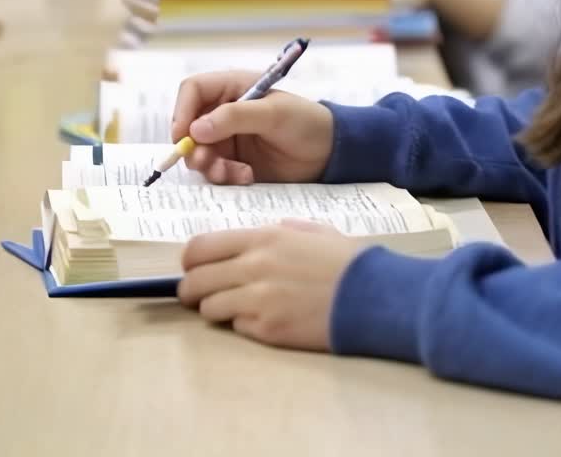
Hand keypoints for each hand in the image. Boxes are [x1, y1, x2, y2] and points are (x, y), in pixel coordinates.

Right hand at [172, 70, 334, 183]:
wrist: (328, 154)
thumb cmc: (305, 122)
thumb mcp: (273, 114)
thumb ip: (235, 117)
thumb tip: (196, 129)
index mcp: (233, 88)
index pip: (193, 90)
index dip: (182, 110)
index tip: (183, 135)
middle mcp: (224, 111)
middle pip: (188, 125)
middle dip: (193, 146)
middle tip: (205, 162)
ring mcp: (227, 138)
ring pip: (198, 152)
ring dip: (209, 165)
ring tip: (231, 172)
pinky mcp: (233, 162)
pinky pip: (213, 170)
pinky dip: (224, 176)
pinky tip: (246, 176)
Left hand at [179, 220, 365, 349]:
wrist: (371, 295)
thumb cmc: (346, 260)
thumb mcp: (312, 231)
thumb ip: (280, 230)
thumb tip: (257, 238)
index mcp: (263, 237)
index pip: (201, 247)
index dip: (189, 261)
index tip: (192, 268)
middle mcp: (254, 265)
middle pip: (195, 281)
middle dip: (191, 290)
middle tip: (199, 295)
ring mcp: (258, 300)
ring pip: (209, 308)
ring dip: (215, 309)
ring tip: (233, 308)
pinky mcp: (267, 330)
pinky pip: (237, 328)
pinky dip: (242, 325)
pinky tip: (263, 319)